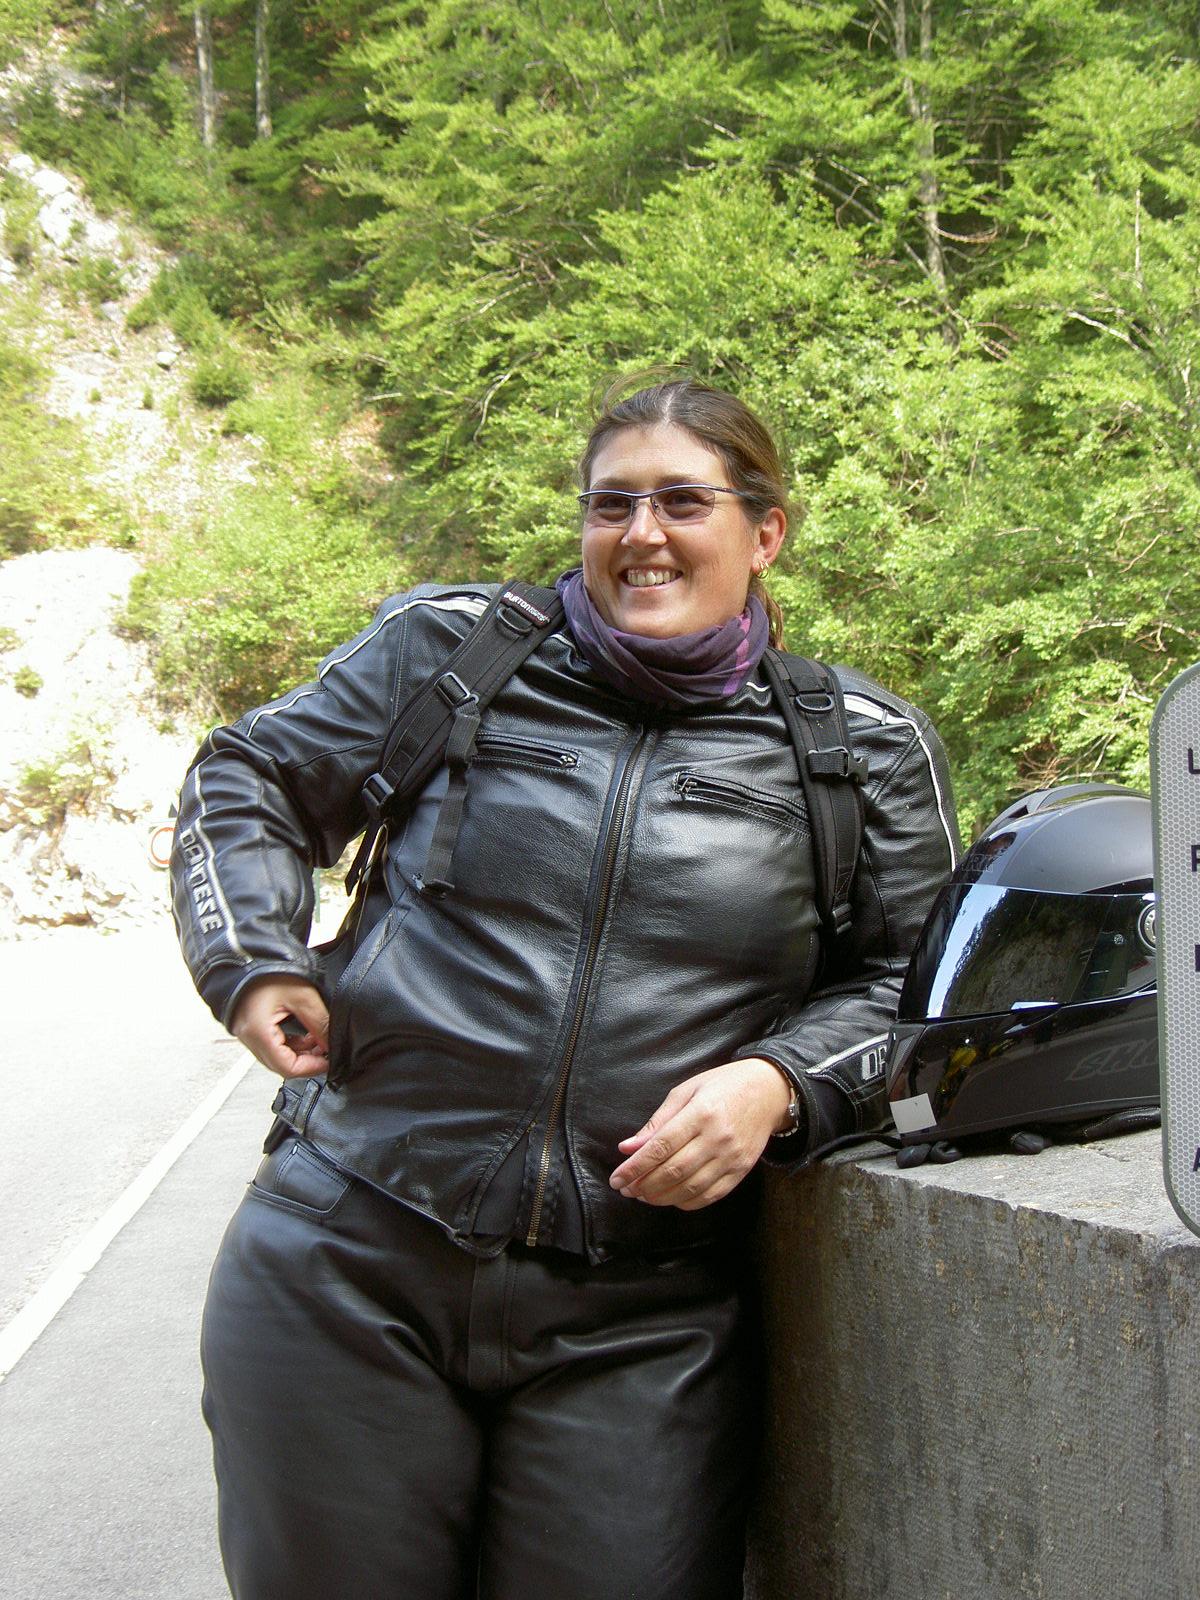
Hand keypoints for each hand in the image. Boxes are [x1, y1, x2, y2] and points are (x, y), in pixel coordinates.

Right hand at [230, 978, 329, 1078]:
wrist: (248, 952)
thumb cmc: (268, 968)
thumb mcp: (303, 996)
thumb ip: (320, 1024)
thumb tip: (332, 1045)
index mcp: (258, 1032)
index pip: (287, 1067)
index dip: (312, 1068)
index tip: (329, 1061)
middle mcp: (248, 1037)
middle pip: (280, 1065)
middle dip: (306, 1062)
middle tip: (326, 1052)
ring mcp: (247, 1032)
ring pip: (276, 1056)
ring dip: (299, 1053)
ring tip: (318, 1040)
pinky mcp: (250, 1025)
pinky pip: (271, 1044)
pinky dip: (289, 1044)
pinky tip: (304, 1035)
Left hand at [608, 1058, 792, 1210]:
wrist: (768, 1092)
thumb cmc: (722, 1086)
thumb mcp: (686, 1091)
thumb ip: (657, 1121)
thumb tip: (628, 1147)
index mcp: (701, 1113)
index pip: (661, 1147)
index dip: (635, 1167)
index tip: (617, 1179)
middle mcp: (718, 1138)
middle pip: (673, 1171)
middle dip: (644, 1185)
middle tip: (626, 1189)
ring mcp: (732, 1157)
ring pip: (690, 1188)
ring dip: (661, 1197)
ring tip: (642, 1195)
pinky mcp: (741, 1171)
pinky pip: (710, 1195)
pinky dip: (686, 1202)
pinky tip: (670, 1198)